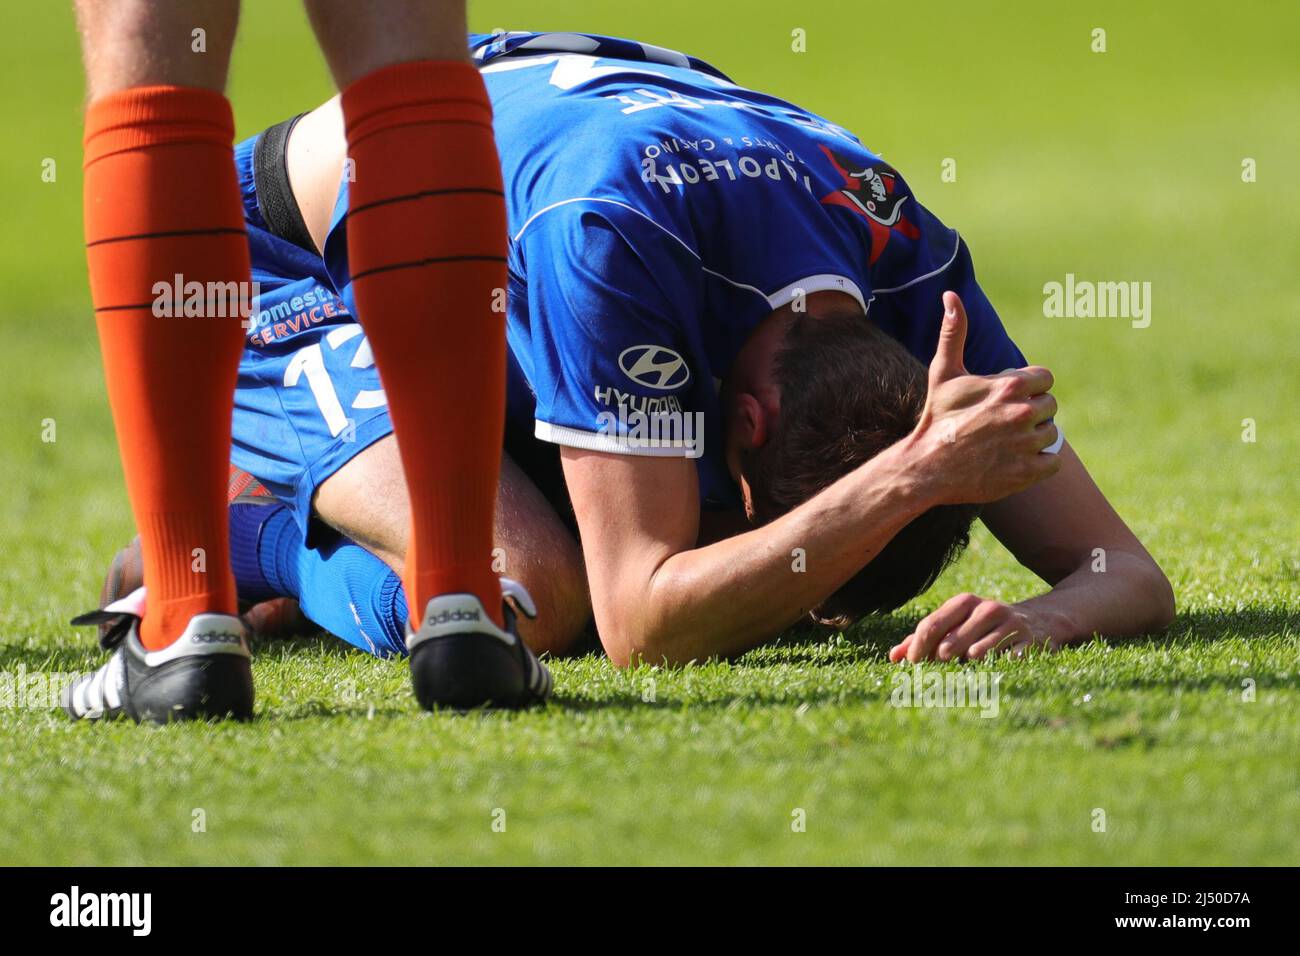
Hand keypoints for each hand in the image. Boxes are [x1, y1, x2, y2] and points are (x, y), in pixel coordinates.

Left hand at [889, 592, 1063, 661]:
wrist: (1041, 619)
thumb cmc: (985, 626)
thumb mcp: (957, 624)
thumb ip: (923, 638)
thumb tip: (893, 658)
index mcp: (964, 603)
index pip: (931, 625)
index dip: (917, 649)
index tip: (911, 666)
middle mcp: (987, 609)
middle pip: (951, 641)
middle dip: (938, 661)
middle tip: (933, 675)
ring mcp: (1011, 625)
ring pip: (978, 653)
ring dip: (965, 668)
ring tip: (961, 672)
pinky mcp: (1031, 643)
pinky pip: (1006, 662)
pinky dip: (995, 671)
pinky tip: (990, 675)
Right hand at [908, 291, 1061, 504]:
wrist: (926, 467)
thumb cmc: (936, 417)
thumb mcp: (943, 372)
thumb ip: (953, 332)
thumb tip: (950, 296)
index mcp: (1009, 386)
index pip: (1045, 379)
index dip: (1029, 388)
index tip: (1008, 399)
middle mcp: (1023, 413)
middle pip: (1050, 406)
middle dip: (1032, 412)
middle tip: (1003, 423)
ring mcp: (1027, 444)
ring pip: (1051, 434)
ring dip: (1034, 437)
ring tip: (1005, 442)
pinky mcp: (1028, 471)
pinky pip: (1052, 461)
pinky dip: (1038, 462)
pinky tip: (1013, 460)